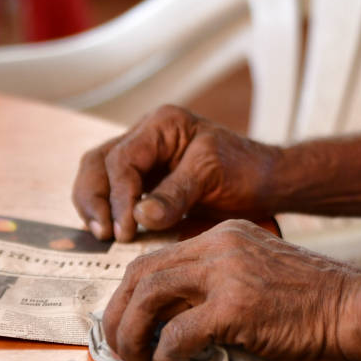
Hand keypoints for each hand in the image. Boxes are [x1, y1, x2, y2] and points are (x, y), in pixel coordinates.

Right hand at [73, 105, 283, 241]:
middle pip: (97, 162)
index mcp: (162, 125)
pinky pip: (111, 190)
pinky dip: (106, 210)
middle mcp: (145, 135)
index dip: (118, 196)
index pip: (122, 159)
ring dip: (94, 205)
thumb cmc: (245, 171)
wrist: (266, 181)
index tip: (125, 231)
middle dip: (94, 199)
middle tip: (104, 234)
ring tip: (102, 235)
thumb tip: (140, 216)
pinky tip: (110, 232)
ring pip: (97, 175)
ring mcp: (141, 157)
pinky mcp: (143, 179)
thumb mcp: (213, 177)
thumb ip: (176, 194)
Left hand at [102, 219, 360, 360]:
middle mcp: (219, 245)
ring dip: (133, 338)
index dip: (131, 295)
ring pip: (149, 298)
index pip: (155, 258)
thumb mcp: (261, 279)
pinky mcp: (235, 307)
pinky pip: (178, 335)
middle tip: (120, 351)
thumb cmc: (320, 306)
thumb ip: (221, 289)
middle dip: (120, 316)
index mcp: (224, 236)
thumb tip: (179, 328)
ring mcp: (226, 273)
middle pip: (141, 274)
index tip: (127, 326)